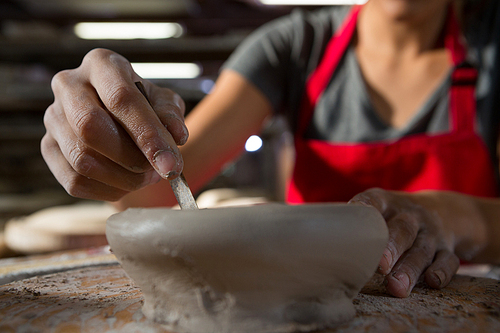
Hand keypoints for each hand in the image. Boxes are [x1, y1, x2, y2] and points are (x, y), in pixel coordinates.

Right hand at [41, 48, 187, 200]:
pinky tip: (128, 184)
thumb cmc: (145, 107)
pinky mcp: (48, 148)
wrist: (120, 119)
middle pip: (89, 126)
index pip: (121, 98)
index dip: (147, 134)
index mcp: (101, 64)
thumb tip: (177, 135)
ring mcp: (53, 118)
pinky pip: (75, 181)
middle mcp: (69, 85)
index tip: (170, 165)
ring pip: (81, 158)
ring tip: (148, 176)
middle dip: (131, 158)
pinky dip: (108, 190)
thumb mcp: (164, 103)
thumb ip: (171, 116)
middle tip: (157, 171)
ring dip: (123, 178)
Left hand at [349, 188, 459, 297]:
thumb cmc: (392, 217)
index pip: (374, 202)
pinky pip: (448, 260)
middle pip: (402, 229)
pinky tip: (432, 282)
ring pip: (422, 250)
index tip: (355, 220)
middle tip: (380, 266)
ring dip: (410, 269)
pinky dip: (442, 272)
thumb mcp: (377, 209)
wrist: (443, 211)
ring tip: (397, 287)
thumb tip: (317, 242)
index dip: (365, 209)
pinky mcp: (446, 249)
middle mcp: (410, 215)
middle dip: (391, 247)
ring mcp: (430, 232)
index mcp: (386, 202)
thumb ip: (353, 223)